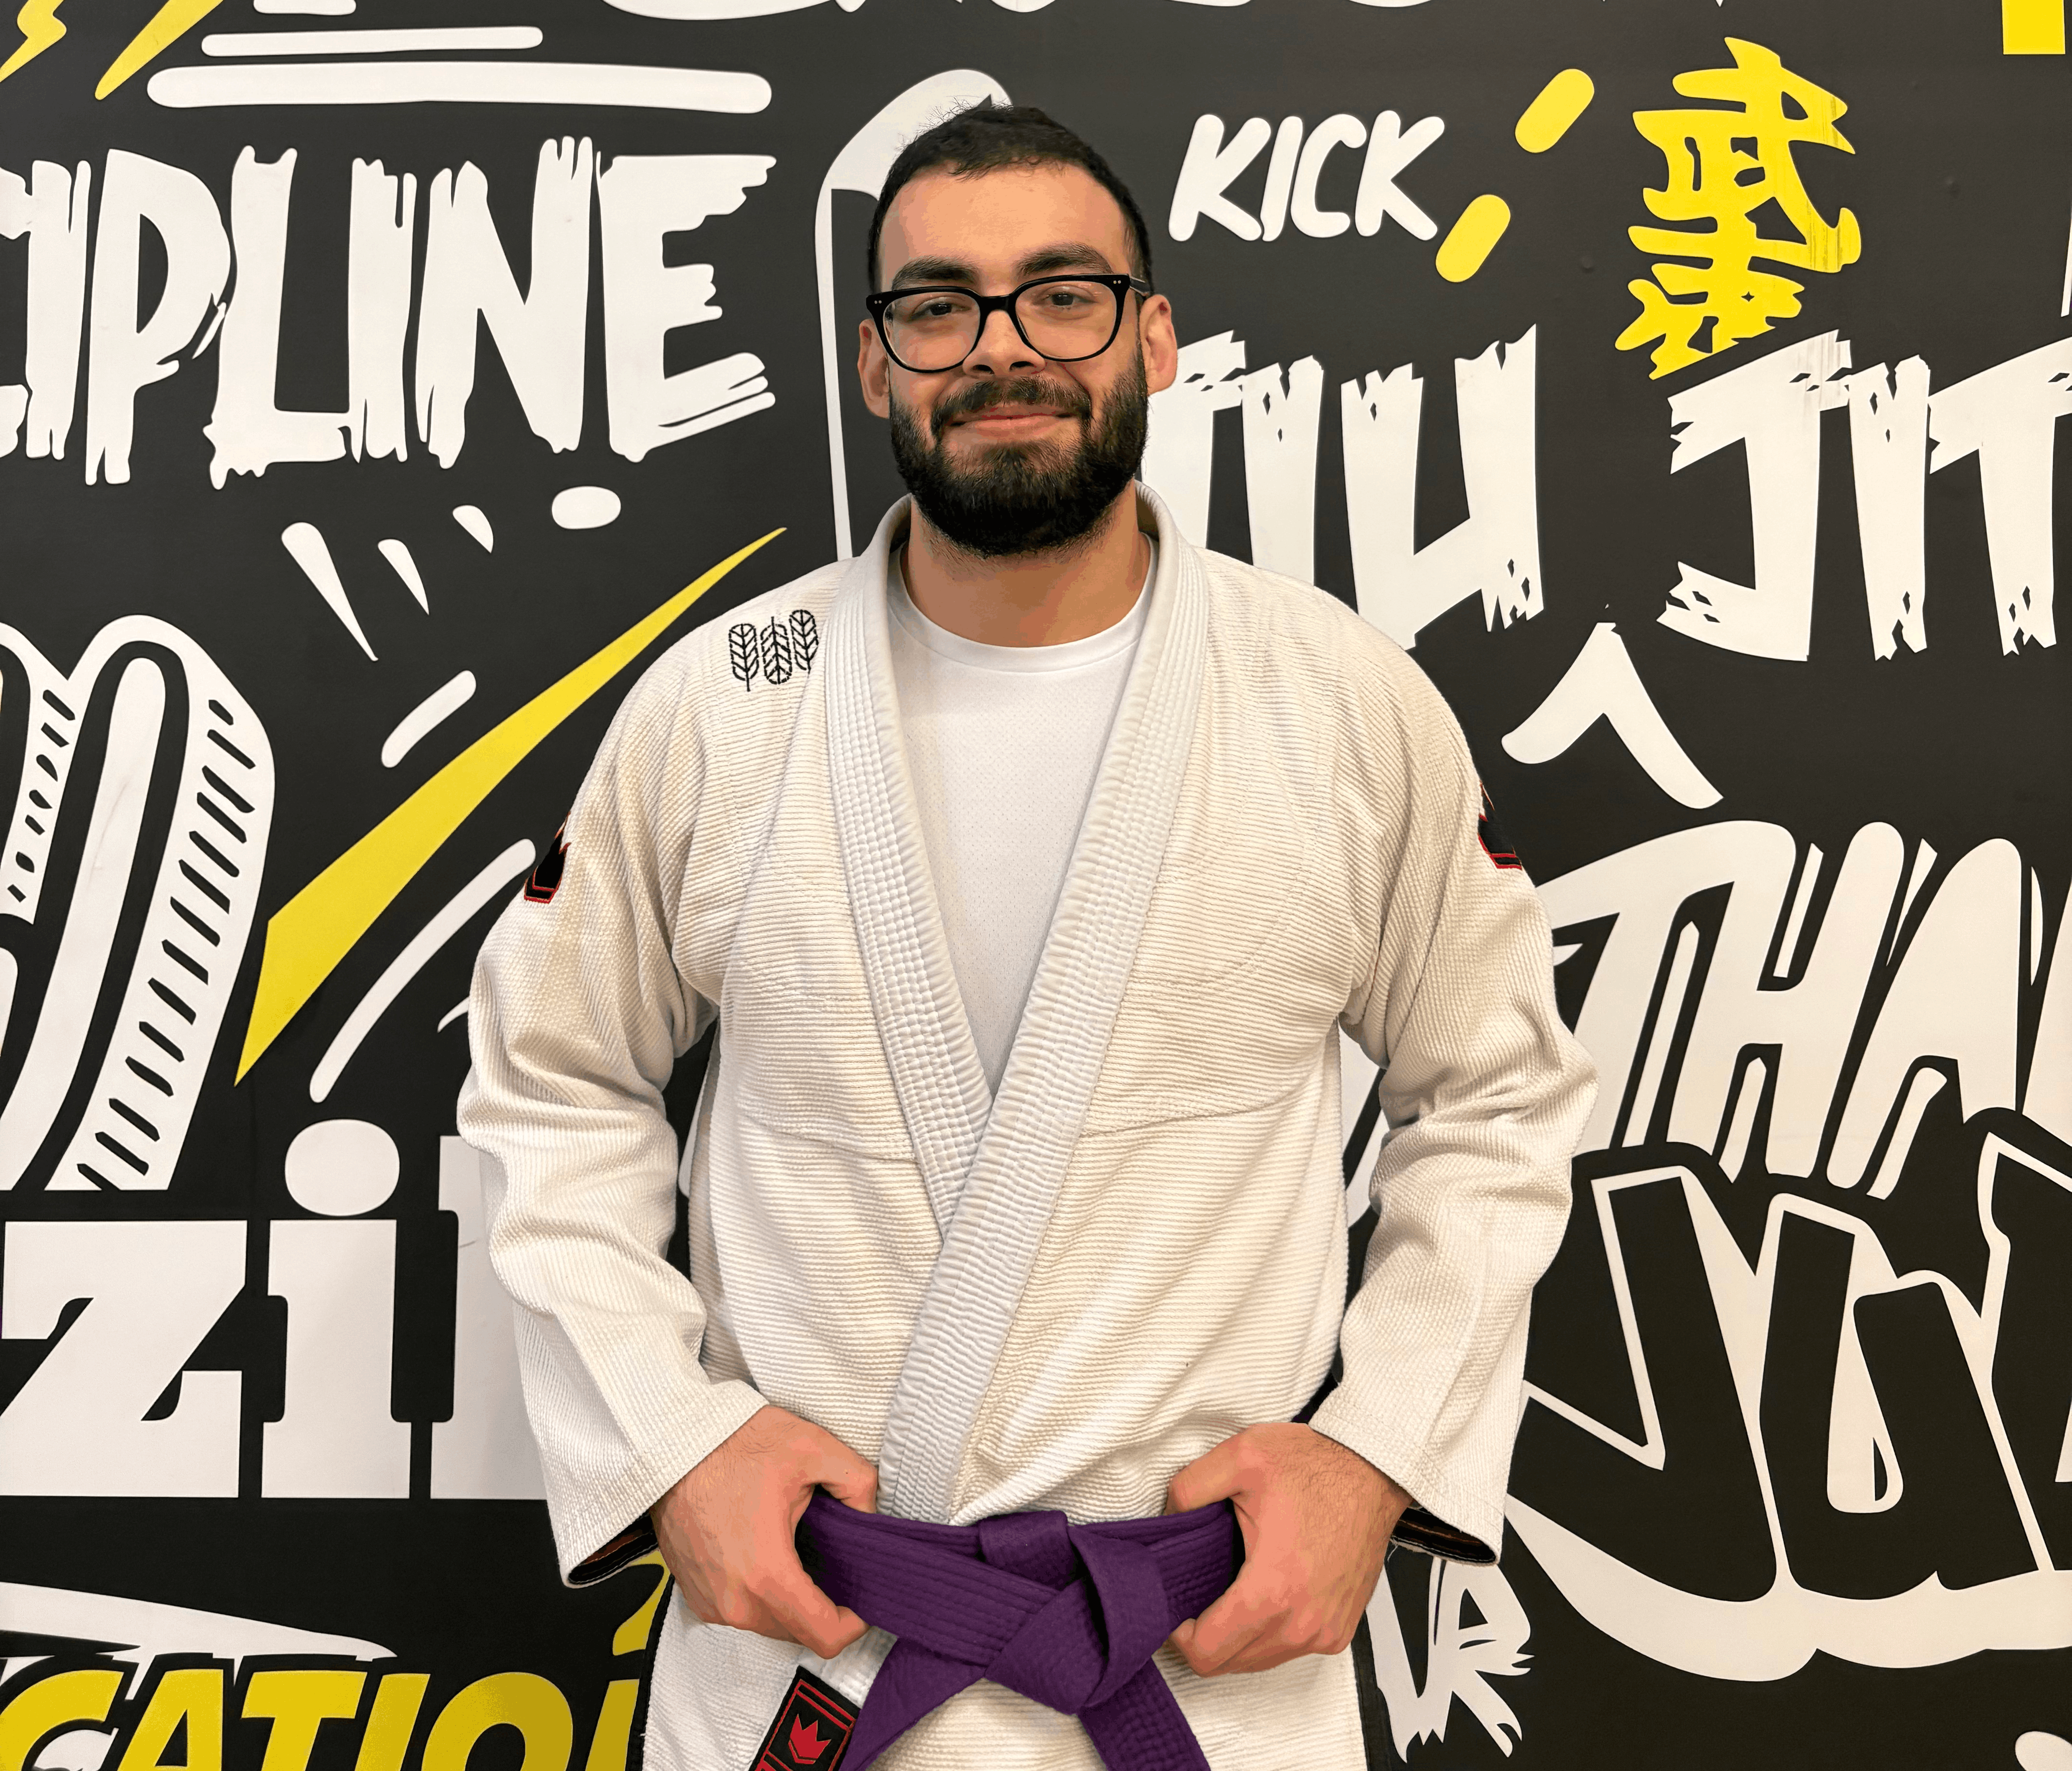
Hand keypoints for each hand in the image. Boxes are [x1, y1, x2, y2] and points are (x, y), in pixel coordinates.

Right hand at [650, 1405, 878, 1659]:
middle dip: (825, 1609)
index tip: (864, 1599)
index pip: (825, 1637)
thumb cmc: (734, 1444)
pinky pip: (742, 1611)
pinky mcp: (696, 1596)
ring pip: (770, 1624)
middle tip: (838, 1567)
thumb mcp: (813, 1449)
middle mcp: (735, 1602)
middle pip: (799, 1633)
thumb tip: (871, 1516)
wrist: (672, 1444)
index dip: (855, 1624)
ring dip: (792, 1601)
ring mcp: (711, 1603)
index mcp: (767, 1575)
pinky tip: (768, 1555)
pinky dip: (761, 1594)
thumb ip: (859, 1483)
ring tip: (802, 1554)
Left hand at [1164, 1423, 1409, 1677]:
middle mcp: (1302, 1622)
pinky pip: (1290, 1650)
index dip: (1178, 1636)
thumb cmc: (1317, 1465)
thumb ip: (1189, 1488)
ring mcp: (1325, 1631)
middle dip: (1203, 1638)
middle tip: (1194, 1597)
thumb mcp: (1240, 1457)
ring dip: (1236, 1638)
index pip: (1207, 1652)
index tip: (1174, 1607)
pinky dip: (1268, 1634)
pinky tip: (1263, 1595)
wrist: (1373, 1471)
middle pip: (1229, 1663)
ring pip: (1260, 1661)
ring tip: (1228, 1592)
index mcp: (1272, 1589)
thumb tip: (1166, 1518)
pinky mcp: (1340, 1629)